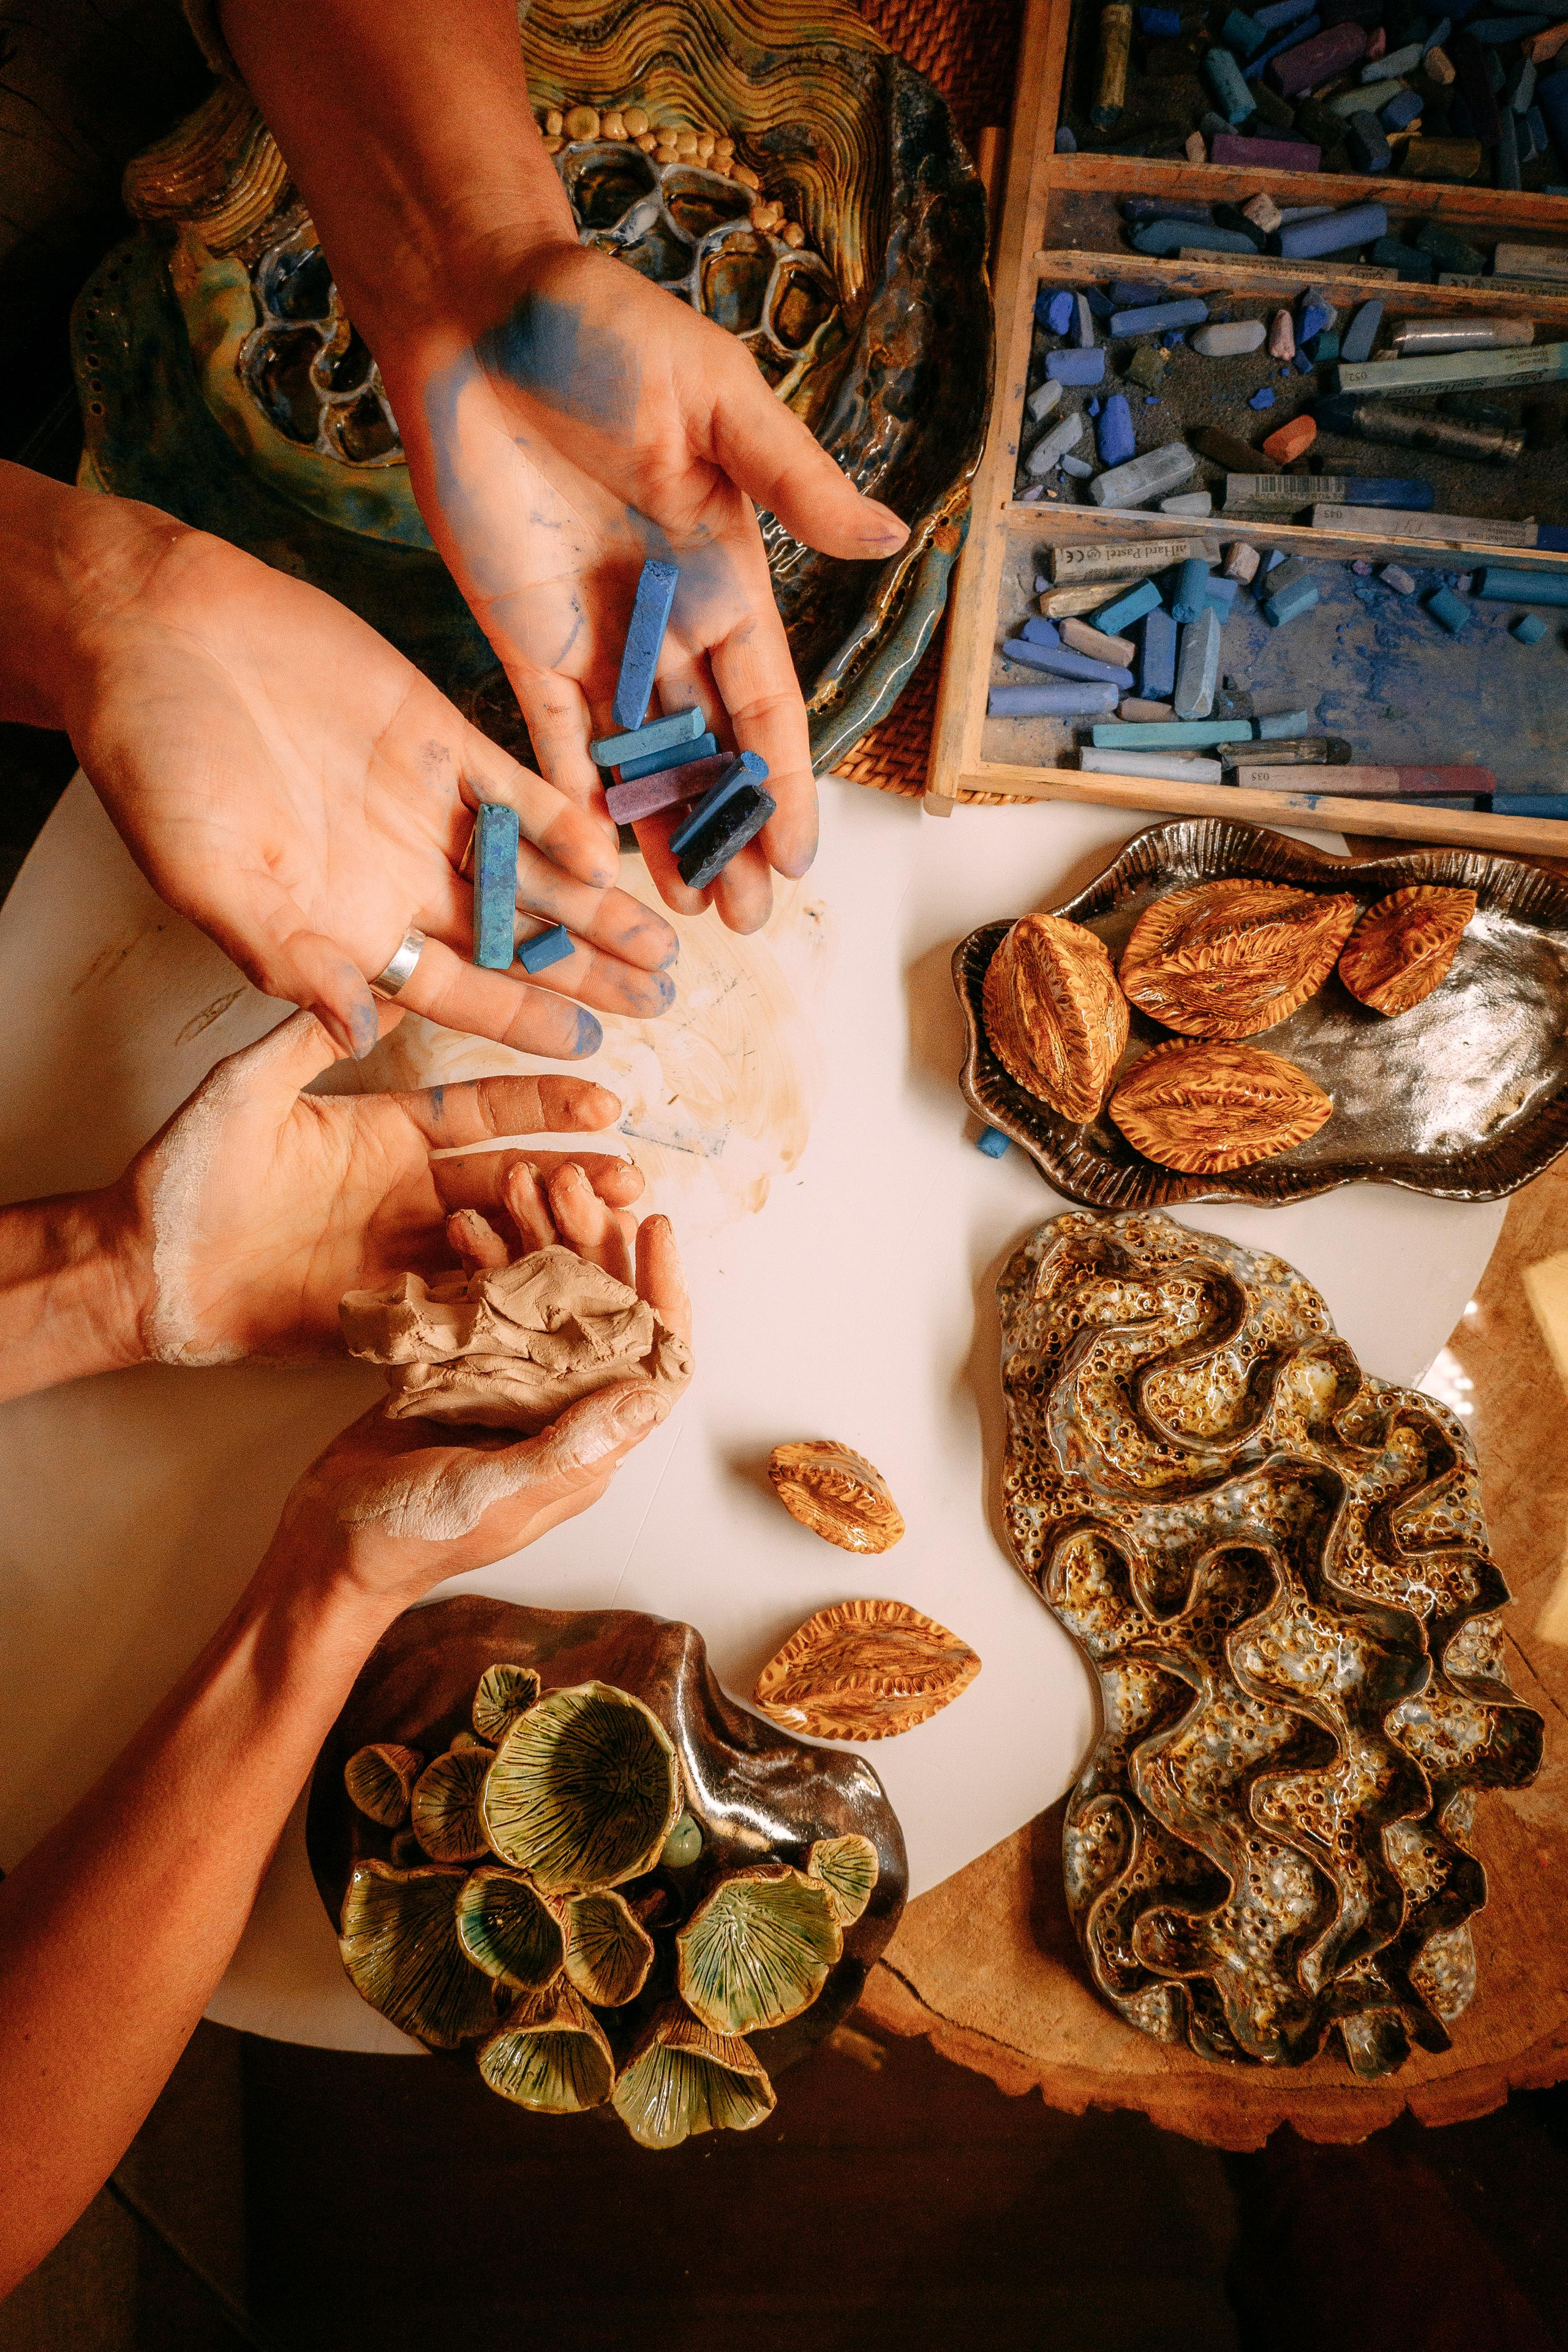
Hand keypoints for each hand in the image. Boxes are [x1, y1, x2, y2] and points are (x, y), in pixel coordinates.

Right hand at [2, 462, 677, 1059]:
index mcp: (345, 925)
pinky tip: (611, 849)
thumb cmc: (154, 762)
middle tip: (664, 1000)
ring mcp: (423, 805)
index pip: (456, 990)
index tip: (592, 1046)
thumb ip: (286, 957)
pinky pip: (516, 787)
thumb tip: (356, 1032)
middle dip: (586, 970)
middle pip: (513, 938)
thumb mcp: (205, 878)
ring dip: (595, 905)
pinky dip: (561, 816)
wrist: (150, 633)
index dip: (522, 1017)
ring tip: (663, 941)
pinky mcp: (438, 735)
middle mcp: (397, 874)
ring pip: (530, 870)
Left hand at [111, 1006, 647, 1365]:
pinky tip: (553, 1297)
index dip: (544, 1105)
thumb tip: (368, 973)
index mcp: (387, 1134)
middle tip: (629, 1176)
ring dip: (555, 1239)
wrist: (143, 1269)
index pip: (485, 1113)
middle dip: (573, 1177)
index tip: (603, 1097)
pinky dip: (507, 1301)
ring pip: (499, 1244)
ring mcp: (401, 1256)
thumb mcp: (249, 1088)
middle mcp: (407, 1193)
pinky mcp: (387, 1315)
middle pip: (511, 1180)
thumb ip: (311, 1034)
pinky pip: (459, 1307)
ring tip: (611, 1233)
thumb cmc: (186, 1174)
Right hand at [269, 1183, 690, 1608]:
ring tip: (517, 1180)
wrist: (324, 1547)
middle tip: (566, 1182)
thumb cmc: (411, 1539)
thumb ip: (568, 1449)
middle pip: (600, 1310)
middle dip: (591, 1241)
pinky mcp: (462, 1368)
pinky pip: (488, 1302)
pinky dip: (482, 1260)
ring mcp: (511, 1384)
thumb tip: (650, 1398)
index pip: (652, 1358)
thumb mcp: (495, 1496)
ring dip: (535, 1237)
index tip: (653, 1224)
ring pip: (544, 1295)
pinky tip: (469, 1219)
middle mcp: (560, 1408)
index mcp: (587, 1444)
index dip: (662, 1290)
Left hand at [376, 237, 908, 934]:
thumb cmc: (604, 332)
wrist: (478, 310)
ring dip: (659, 834)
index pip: (765, 703)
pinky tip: (590, 855)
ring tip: (681, 909)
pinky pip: (548, 733)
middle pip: (706, 752)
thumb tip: (890, 541)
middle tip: (746, 921)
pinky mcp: (519, 635)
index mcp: (725, 574)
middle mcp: (666, 620)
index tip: (799, 858)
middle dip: (727, 835)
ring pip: (635, 760)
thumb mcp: (717, 400)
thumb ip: (792, 480)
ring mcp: (592, 635)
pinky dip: (570, 792)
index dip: (783, 783)